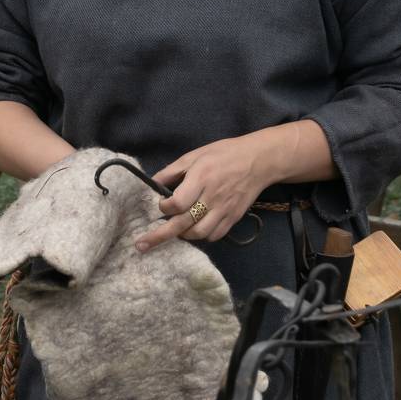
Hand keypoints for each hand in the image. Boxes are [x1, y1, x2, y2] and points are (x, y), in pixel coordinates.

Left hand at [135, 134, 275, 251]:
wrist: (259, 160)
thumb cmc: (224, 154)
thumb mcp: (195, 155)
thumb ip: (172, 171)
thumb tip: (151, 183)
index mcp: (201, 178)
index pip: (177, 203)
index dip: (164, 207)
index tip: (162, 204)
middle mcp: (212, 197)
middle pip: (183, 223)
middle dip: (160, 236)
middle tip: (142, 245)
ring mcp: (224, 209)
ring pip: (199, 233)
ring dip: (183, 235)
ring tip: (175, 230)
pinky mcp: (234, 217)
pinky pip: (215, 235)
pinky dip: (202, 236)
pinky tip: (195, 229)